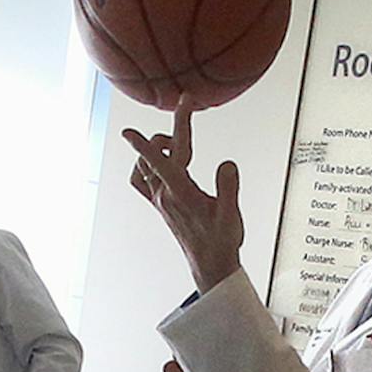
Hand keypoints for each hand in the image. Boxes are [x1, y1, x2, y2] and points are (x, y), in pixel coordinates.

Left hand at [122, 106, 244, 293]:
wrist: (210, 264)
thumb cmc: (221, 240)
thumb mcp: (230, 213)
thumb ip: (228, 186)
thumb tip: (226, 164)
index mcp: (181, 192)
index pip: (170, 153)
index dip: (169, 128)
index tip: (173, 107)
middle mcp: (165, 194)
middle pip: (156, 153)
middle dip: (171, 130)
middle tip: (186, 113)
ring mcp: (159, 200)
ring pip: (144, 165)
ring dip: (155, 149)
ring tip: (175, 143)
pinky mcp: (160, 206)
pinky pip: (141, 181)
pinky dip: (145, 167)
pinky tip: (159, 166)